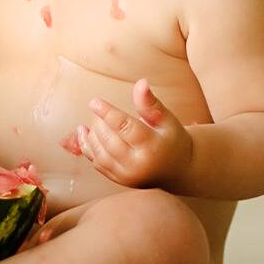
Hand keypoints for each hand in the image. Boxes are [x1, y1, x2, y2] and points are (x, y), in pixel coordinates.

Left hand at [76, 79, 193, 188]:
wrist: (178, 170)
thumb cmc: (172, 139)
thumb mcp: (167, 120)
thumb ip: (151, 104)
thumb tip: (141, 82)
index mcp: (152, 147)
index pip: (125, 128)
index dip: (108, 113)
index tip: (94, 101)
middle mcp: (139, 165)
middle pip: (110, 141)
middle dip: (99, 123)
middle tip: (97, 110)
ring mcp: (128, 176)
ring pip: (101, 155)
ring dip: (92, 137)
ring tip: (92, 122)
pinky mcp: (120, 181)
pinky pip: (98, 165)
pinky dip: (88, 149)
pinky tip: (85, 133)